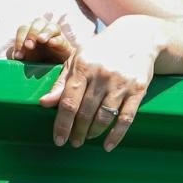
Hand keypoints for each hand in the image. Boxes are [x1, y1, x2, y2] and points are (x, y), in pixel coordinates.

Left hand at [10, 14, 77, 63]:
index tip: (19, 56)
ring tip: (41, 40)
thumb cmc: (37, 60)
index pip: (23, 29)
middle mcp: (43, 29)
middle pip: (37, 23)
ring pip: (52, 26)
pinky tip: (51, 43)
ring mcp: (55, 35)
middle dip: (32, 33)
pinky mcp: (65, 45)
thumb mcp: (25, 59)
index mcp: (31, 31)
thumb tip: (13, 56)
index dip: (20, 40)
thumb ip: (18, 55)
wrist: (54, 68)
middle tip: (29, 45)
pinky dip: (56, 40)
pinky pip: (62, 39)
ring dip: (45, 32)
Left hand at [39, 19, 159, 150]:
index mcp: (83, 66)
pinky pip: (126, 119)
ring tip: (87, 138)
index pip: (68, 102)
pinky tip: (107, 145)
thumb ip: (61, 82)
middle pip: (85, 113)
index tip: (58, 139)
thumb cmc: (100, 50)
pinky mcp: (138, 90)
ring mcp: (121, 83)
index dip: (62, 124)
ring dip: (93, 133)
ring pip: (104, 118)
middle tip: (73, 142)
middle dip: (77, 132)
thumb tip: (44, 103)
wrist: (137, 37)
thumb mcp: (77, 59)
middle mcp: (102, 75)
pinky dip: (116, 135)